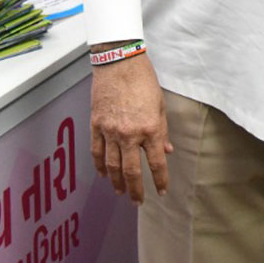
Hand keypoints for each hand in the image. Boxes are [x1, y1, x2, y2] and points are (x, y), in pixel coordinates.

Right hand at [90, 52, 170, 201]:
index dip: (160, 180)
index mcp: (150, 128)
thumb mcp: (160, 105)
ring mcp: (110, 131)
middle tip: (138, 201)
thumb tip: (167, 151)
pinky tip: (103, 174)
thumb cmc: (143, 79)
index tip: (161, 191)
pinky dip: (99, 165)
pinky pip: (97, 151)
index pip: (156, 163)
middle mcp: (130, 134)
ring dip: (117, 182)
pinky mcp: (96, 125)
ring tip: (121, 192)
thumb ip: (162, 131)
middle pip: (132, 171)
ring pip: (112, 166)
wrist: (119, 61)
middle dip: (136, 189)